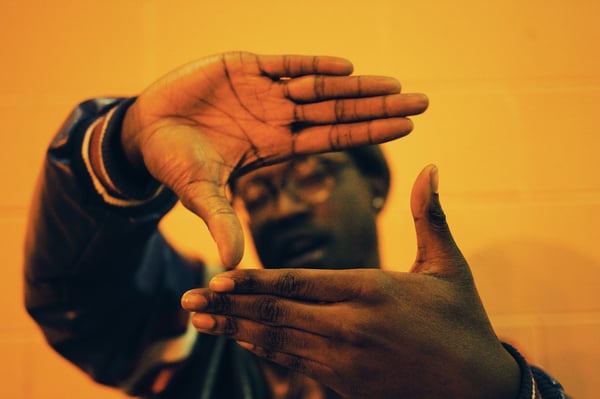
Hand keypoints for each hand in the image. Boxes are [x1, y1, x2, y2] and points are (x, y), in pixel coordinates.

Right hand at [121, 51, 427, 266]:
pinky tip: (345, 67)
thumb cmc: (175, 164)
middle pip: (338, 110)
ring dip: (356, 85)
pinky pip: (286, 63)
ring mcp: (264, 90)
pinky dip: (313, 65)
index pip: (333, 138)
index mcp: (276, 146)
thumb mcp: (201, 193)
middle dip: (379, 106)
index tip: (407, 128)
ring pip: (320, 85)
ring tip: (395, 84)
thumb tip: (231, 263)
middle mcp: (278, 117)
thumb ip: (220, 221)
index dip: (369, 132)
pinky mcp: (244, 66)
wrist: (145, 131)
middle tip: (422, 101)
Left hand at [181, 165, 519, 398]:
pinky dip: (263, 350)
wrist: (477, 389)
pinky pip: (293, 362)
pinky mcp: (344, 384)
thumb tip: (431, 167)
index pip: (298, 283)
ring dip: (234, 330)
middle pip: (275, 314)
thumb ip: (430, 215)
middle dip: (227, 307)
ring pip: (276, 341)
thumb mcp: (449, 266)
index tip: (215, 277)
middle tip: (186, 300)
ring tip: (199, 322)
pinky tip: (240, 340)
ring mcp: (344, 360)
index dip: (252, 281)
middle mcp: (349, 327)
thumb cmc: (463, 322)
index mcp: (370, 291)